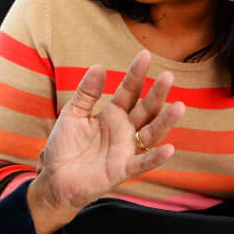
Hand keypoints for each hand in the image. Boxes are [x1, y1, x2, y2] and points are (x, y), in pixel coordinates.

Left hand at [27, 50, 184, 233]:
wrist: (54, 179)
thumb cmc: (64, 146)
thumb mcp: (73, 114)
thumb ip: (87, 93)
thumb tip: (99, 66)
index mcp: (112, 115)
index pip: (128, 91)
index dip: (136, 74)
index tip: (146, 54)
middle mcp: (123, 130)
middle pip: (145, 110)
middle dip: (156, 94)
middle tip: (168, 76)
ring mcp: (125, 150)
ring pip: (150, 134)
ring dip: (165, 122)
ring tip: (179, 106)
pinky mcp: (121, 170)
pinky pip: (142, 164)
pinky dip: (156, 158)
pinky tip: (169, 149)